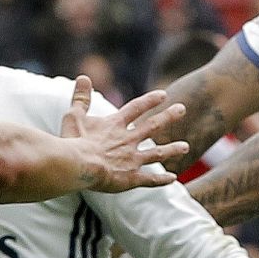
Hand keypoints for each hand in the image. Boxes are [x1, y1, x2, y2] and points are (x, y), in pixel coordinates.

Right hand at [60, 75, 188, 191]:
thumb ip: (81, 98)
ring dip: (171, 149)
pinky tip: (173, 178)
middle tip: (182, 109)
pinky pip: (149, 179)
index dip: (150, 101)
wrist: (78, 165)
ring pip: (156, 154)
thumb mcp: (74, 116)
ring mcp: (131, 159)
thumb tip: (83, 77)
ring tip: (185, 147)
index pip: (136, 108)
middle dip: (168, 117)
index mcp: (115, 125)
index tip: (163, 95)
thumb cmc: (73, 141)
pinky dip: (161, 180)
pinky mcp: (130, 178)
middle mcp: (128, 140)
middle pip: (152, 126)